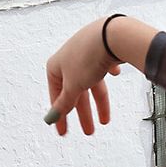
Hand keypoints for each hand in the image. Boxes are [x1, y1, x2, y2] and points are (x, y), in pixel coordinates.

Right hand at [43, 16, 123, 135]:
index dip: (60, 115)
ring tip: (105, 121)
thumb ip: (64, 103)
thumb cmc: (88, 57)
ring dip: (98, 103)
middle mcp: (69, 59)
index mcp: (56, 66)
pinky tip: (115, 73)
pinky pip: (104, 65)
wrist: (112, 34)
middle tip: (89, 132)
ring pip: (92, 83)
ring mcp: (86, 53)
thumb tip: (51, 118)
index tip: (64, 132)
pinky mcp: (102, 49)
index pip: (56, 96)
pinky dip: (108, 72)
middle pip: (75, 92)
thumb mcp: (74, 86)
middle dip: (82, 113)